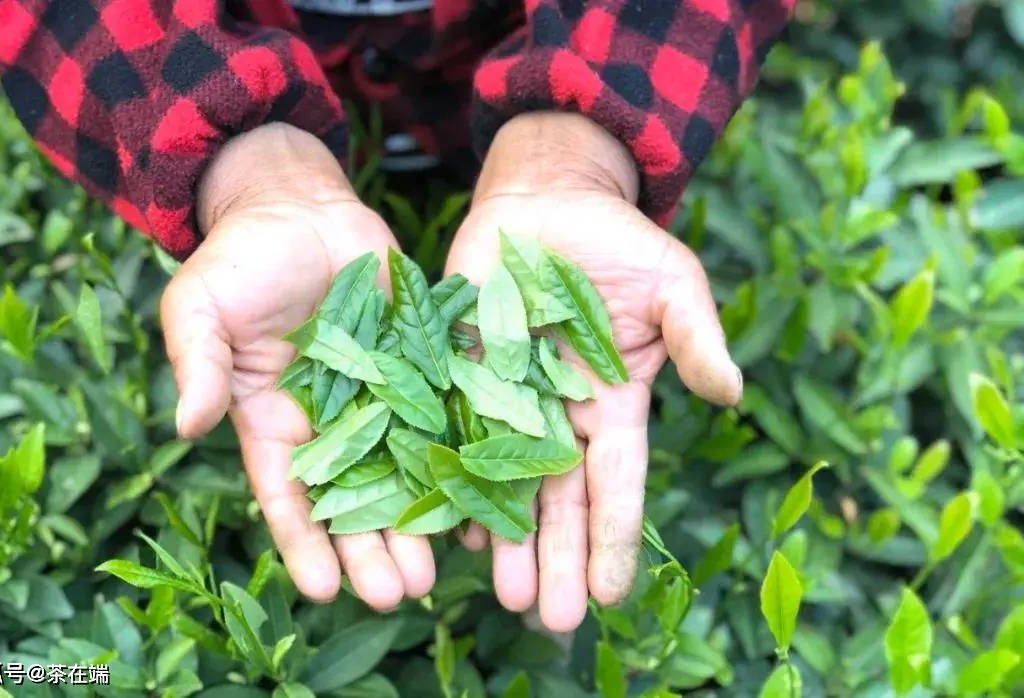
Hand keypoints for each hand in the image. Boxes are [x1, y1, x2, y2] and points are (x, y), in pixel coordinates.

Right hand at [161, 123, 433, 609]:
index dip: (304, 543)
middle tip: (403, 594)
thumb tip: (186, 427)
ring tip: (443, 565)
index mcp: (274, 420)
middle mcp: (332, 421)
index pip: (289, 495)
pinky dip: (461, 453)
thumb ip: (198, 366)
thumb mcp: (201, 308)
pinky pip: (444, 414)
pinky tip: (481, 493)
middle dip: (374, 550)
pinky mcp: (421, 363)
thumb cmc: (240, 257)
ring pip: (405, 469)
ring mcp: (382, 395)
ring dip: (421, 518)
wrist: (299, 205)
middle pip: (356, 499)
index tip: (322, 590)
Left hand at [446, 113, 741, 630]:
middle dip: (557, 559)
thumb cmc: (617, 240)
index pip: (616, 482)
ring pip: (504, 482)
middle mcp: (559, 413)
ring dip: (507, 540)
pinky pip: (452, 435)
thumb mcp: (672, 282)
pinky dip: (452, 481)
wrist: (545, 198)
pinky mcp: (458, 373)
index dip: (612, 536)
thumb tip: (731, 393)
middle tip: (550, 620)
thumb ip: (695, 338)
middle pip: (558, 499)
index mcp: (614, 402)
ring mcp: (506, 397)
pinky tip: (451, 529)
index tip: (610, 593)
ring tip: (504, 596)